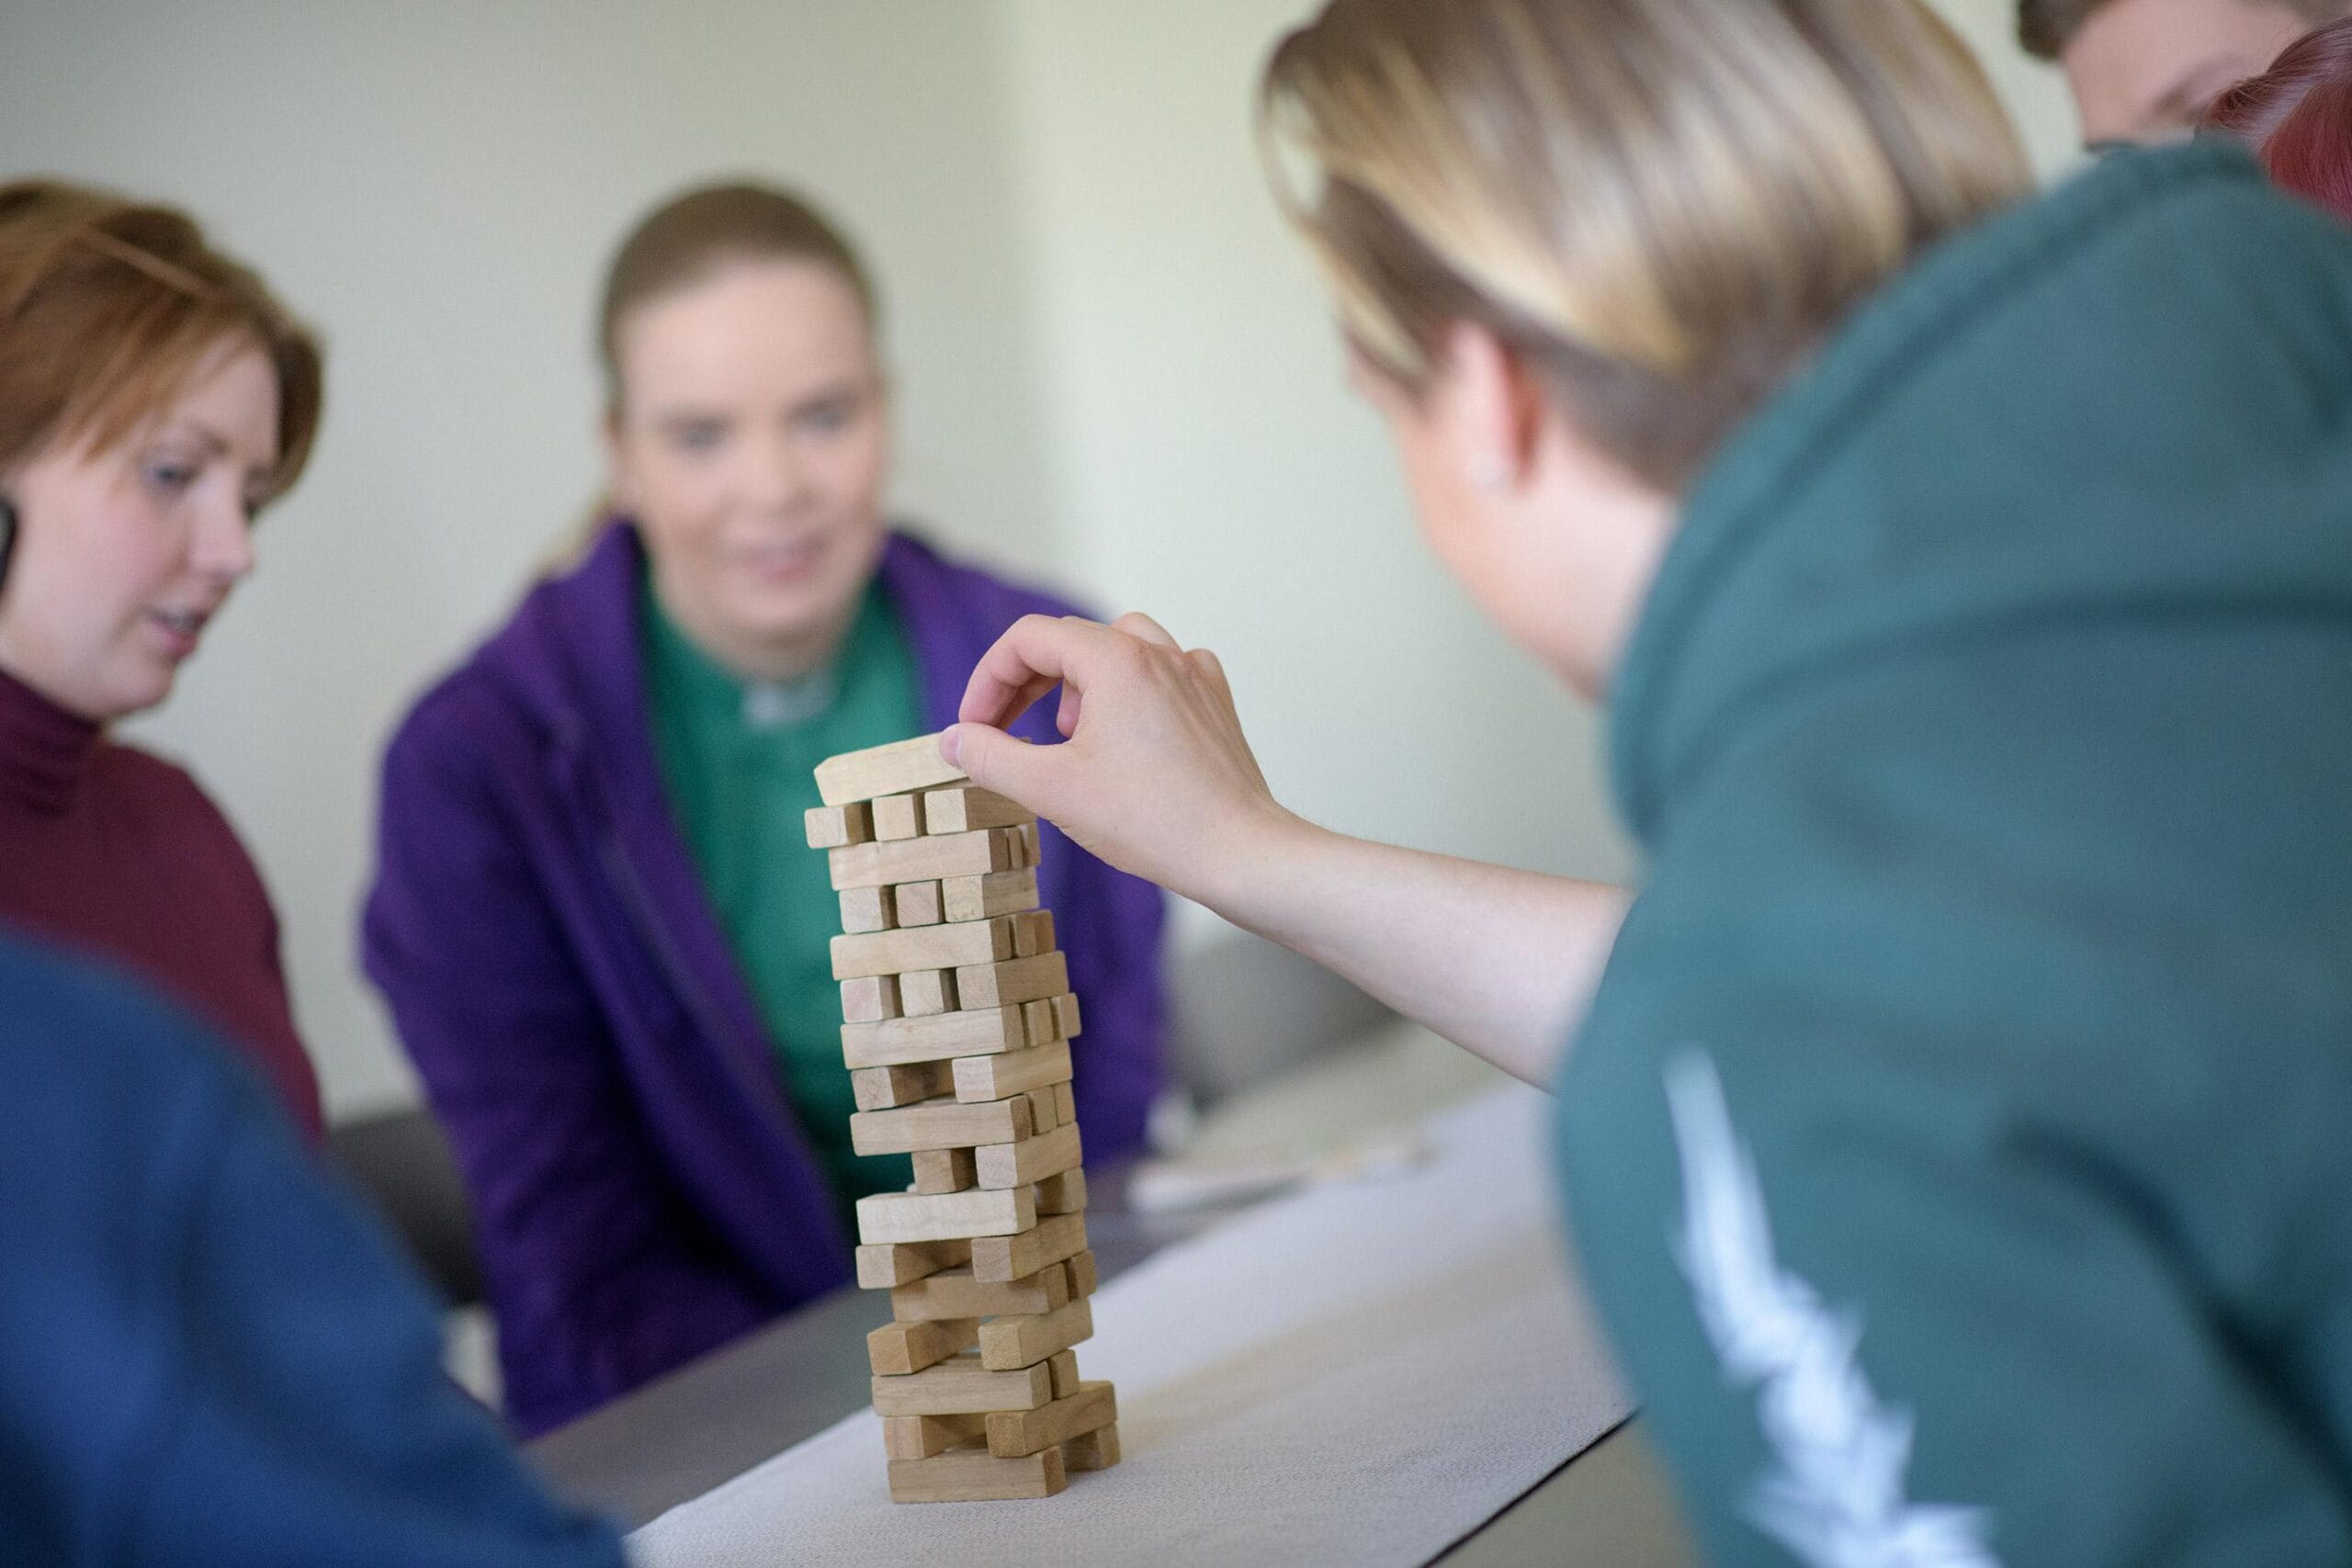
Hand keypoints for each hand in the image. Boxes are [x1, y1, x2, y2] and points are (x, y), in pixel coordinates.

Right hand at [945, 613, 1297, 907]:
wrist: (1240, 852)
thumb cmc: (1153, 821)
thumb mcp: (1052, 790)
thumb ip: (990, 758)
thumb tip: (954, 740)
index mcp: (1116, 659)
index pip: (1028, 638)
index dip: (988, 679)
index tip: (974, 727)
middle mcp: (1158, 652)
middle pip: (1070, 640)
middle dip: (1024, 683)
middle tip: (1001, 732)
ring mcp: (1193, 674)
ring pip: (1118, 648)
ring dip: (1077, 682)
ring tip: (1067, 732)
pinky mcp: (1214, 702)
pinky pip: (1162, 672)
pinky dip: (1129, 692)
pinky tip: (1125, 733)